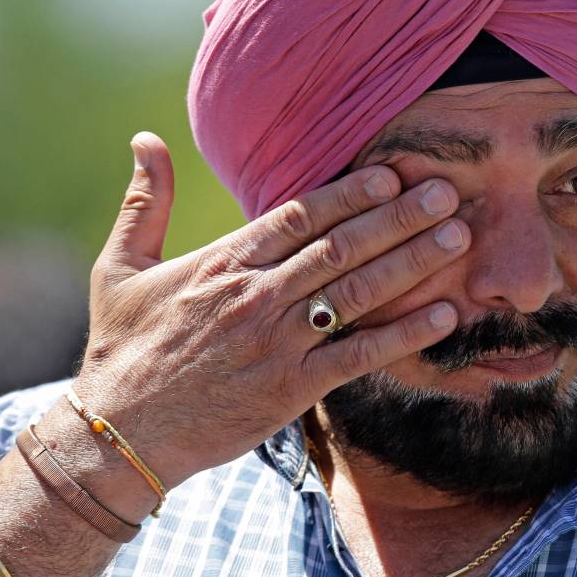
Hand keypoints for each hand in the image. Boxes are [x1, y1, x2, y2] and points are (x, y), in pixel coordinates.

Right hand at [64, 132, 468, 503]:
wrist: (119, 437)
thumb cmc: (123, 350)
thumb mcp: (120, 268)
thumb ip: (145, 204)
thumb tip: (145, 140)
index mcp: (224, 262)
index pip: (299, 216)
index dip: (351, 193)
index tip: (394, 173)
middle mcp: (257, 296)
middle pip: (340, 247)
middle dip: (398, 218)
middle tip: (446, 193)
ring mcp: (278, 343)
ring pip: (357, 293)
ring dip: (412, 263)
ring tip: (458, 238)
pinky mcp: (292, 389)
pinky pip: (359, 357)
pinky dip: (404, 336)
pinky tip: (444, 315)